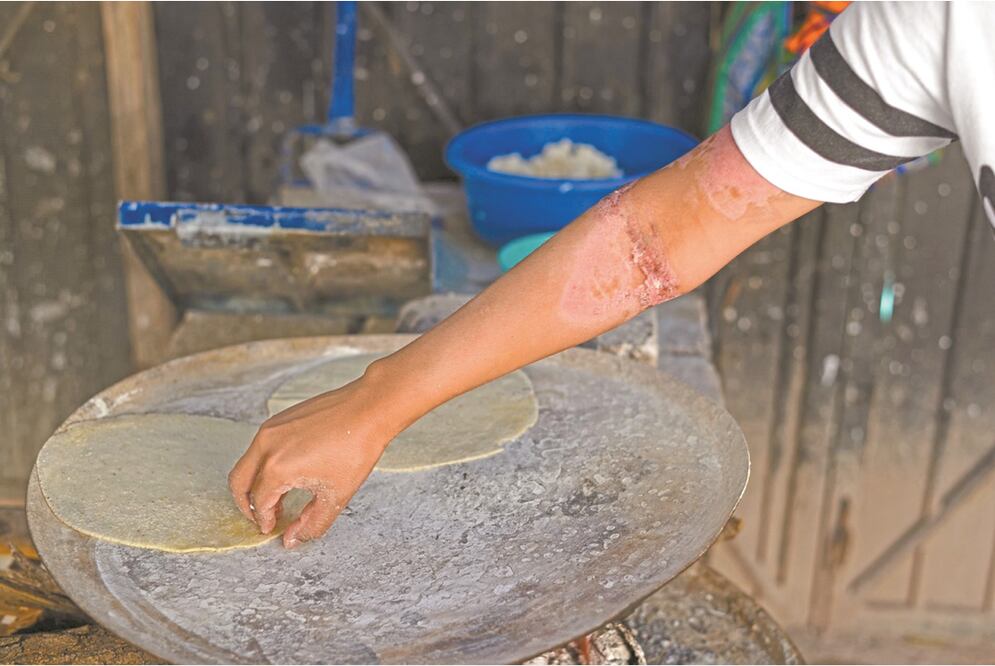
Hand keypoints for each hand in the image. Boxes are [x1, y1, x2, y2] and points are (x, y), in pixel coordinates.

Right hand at [228, 366, 400, 548]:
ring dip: (253, 484)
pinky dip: (262, 465)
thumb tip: (291, 539)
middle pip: (238, 483)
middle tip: (261, 517)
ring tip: (275, 498)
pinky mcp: (278, 419)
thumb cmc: (356, 449)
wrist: (368, 409)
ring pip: (246, 463)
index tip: (272, 528)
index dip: (264, 520)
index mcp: (277, 468)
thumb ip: (311, 523)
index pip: (259, 503)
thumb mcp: (335, 495)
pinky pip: (259, 447)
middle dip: (245, 505)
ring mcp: (270, 429)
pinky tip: (285, 473)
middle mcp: (266, 446)